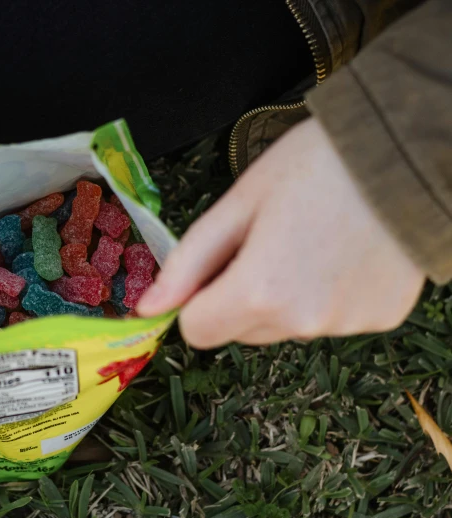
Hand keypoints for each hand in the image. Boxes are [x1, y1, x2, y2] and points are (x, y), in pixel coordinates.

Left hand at [138, 118, 424, 347]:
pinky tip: (343, 254)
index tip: (216, 265)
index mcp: (259, 292)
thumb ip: (188, 263)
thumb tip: (147, 307)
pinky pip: (330, 321)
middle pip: (240, 330)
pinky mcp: (381, 320)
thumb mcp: (237, 204)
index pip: (198, 332)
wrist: (406, 150)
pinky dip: (326, 297)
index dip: (198, 299)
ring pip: (285, 327)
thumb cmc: (313, 165)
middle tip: (267, 241)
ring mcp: (346, 325)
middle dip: (239, 296)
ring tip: (310, 242)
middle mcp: (302, 322)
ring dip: (283, 299)